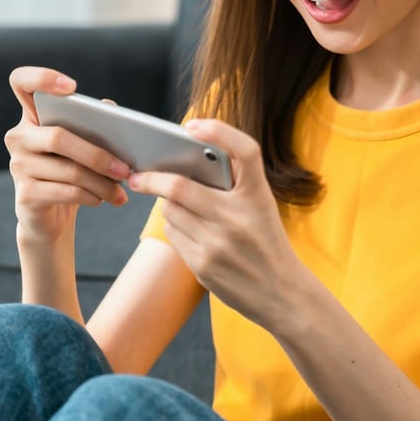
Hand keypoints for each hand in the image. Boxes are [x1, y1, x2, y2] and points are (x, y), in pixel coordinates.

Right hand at [4, 67, 131, 241]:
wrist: (51, 219)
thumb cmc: (70, 173)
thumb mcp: (82, 147)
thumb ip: (93, 124)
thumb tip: (111, 110)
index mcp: (32, 116)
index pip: (22, 83)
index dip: (42, 78)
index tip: (72, 87)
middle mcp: (18, 137)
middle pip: (58, 137)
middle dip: (98, 154)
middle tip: (125, 169)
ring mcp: (18, 166)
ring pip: (68, 169)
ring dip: (101, 182)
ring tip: (121, 189)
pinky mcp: (25, 195)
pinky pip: (65, 192)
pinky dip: (90, 196)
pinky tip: (103, 199)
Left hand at [126, 118, 305, 328]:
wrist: (283, 294)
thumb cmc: (268, 241)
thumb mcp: (262, 206)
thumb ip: (235, 182)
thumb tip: (186, 160)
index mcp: (258, 195)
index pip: (244, 150)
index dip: (219, 131)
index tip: (192, 126)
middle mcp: (238, 216)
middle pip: (179, 186)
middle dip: (152, 179)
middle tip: (137, 175)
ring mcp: (218, 243)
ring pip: (170, 210)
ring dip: (166, 204)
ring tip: (172, 204)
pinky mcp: (203, 265)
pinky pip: (173, 234)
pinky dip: (174, 226)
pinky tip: (186, 229)